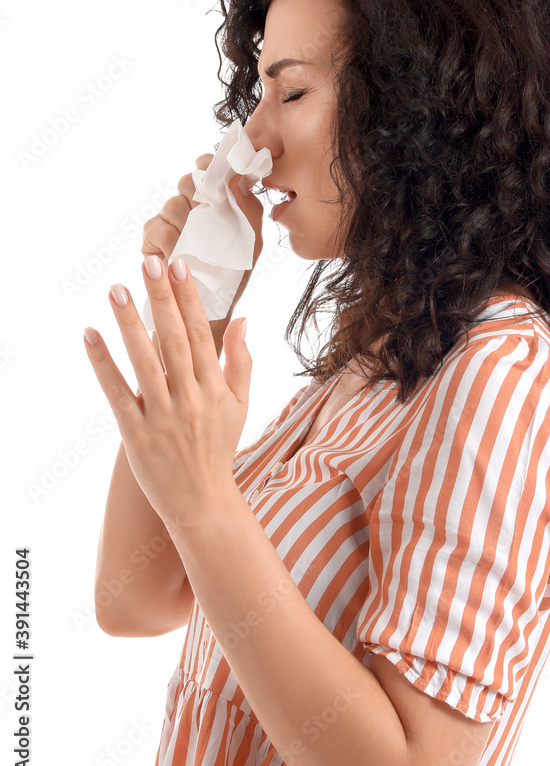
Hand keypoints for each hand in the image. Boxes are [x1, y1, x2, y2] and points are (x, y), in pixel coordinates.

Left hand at [82, 256, 250, 525]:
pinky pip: (117, 393)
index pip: (203, 335)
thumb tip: (243, 320)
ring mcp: (162, 417)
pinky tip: (91, 336)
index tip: (179, 268)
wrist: (202, 503)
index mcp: (216, 388)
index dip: (190, 300)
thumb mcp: (240, 405)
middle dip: (161, 300)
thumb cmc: (219, 448)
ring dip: (130, 325)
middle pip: (175, 341)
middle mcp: (191, 399)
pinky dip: (103, 365)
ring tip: (116, 290)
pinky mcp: (135, 434)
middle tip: (148, 263)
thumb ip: (241, 361)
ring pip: (144, 363)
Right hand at [142, 153, 265, 326]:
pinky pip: (157, 228)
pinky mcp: (152, 238)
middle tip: (208, 215)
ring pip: (172, 205)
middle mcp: (191, 207)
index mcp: (216, 202)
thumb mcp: (251, 242)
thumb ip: (249, 209)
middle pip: (187, 182)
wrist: (211, 307)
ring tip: (198, 246)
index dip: (208, 166)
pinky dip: (170, 242)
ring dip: (187, 224)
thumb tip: (237, 181)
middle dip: (198, 196)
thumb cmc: (234, 273)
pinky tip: (178, 256)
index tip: (210, 171)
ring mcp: (169, 220)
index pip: (209, 169)